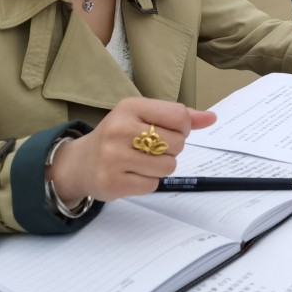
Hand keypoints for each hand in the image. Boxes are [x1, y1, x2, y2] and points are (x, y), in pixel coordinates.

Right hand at [48, 98, 217, 203]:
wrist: (80, 163)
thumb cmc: (118, 136)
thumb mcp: (143, 117)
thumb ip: (178, 117)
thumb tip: (212, 118)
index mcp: (130, 107)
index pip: (179, 115)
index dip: (184, 127)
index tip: (171, 131)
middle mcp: (120, 129)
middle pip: (177, 143)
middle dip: (172, 149)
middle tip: (151, 149)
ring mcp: (114, 157)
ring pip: (168, 166)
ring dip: (161, 167)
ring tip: (141, 162)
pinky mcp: (113, 182)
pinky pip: (153, 185)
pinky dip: (148, 182)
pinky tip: (131, 174)